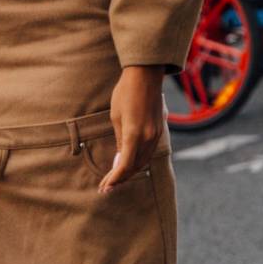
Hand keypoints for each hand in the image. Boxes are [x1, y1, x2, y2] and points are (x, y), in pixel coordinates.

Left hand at [97, 65, 165, 194]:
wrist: (145, 76)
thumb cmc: (125, 93)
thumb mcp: (116, 117)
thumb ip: (119, 141)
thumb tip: (119, 160)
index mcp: (134, 135)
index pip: (124, 166)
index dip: (114, 179)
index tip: (104, 187)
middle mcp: (148, 138)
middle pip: (135, 167)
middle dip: (120, 179)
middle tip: (106, 187)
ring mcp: (156, 135)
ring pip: (143, 162)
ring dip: (130, 172)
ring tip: (116, 179)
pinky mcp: (159, 131)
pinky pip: (149, 153)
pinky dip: (138, 162)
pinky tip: (129, 164)